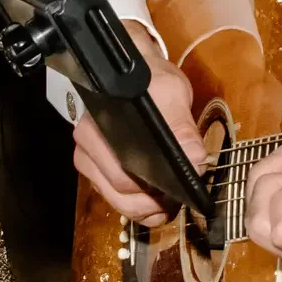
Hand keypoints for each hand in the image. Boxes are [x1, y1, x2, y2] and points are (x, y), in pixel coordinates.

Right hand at [71, 22, 204, 225]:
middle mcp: (87, 146)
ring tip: (170, 201)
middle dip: (152, 202)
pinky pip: (115, 198)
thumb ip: (182, 127)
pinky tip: (157, 201)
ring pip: (117, 201)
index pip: (123, 176)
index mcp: (98, 128)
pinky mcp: (96, 170)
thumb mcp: (172, 95)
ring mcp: (89, 160)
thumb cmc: (154, 82)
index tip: (176, 195)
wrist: (143, 73)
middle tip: (179, 199)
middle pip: (119, 193)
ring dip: (145, 207)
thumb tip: (195, 159)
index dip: (152, 192)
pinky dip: (138, 205)